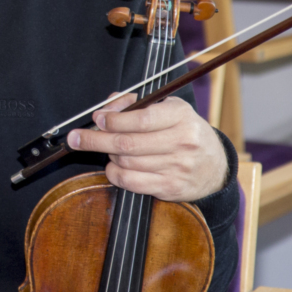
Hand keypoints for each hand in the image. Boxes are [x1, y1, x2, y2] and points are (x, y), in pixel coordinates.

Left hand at [67, 94, 227, 202]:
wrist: (215, 166)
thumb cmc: (185, 132)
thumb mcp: (170, 109)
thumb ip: (137, 104)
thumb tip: (107, 106)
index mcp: (181, 116)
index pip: (142, 119)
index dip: (114, 120)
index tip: (97, 118)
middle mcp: (181, 141)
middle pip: (128, 143)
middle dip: (96, 140)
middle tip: (76, 138)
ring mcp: (176, 167)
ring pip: (126, 162)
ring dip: (108, 155)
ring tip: (105, 149)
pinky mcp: (170, 187)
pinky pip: (131, 183)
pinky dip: (115, 174)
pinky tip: (113, 167)